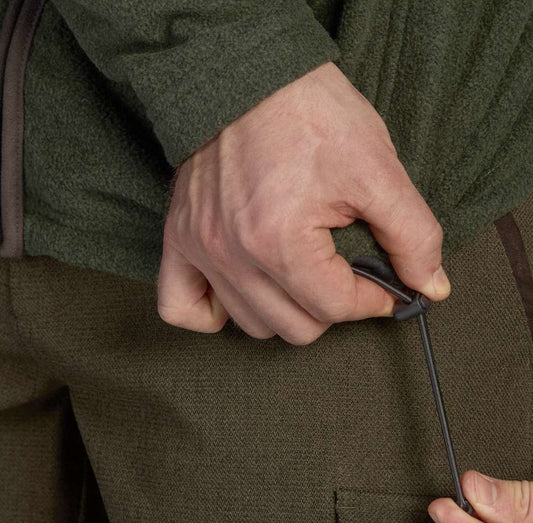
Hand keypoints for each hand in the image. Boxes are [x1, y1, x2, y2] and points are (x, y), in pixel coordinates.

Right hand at [158, 61, 450, 344]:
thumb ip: (413, 235)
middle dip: (333, 306)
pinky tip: (243, 293)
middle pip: (297, 328)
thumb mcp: (377, 168)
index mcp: (280, 240)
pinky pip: (182, 308)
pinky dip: (213, 314)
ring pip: (252, 325)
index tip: (384, 282)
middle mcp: (232, 255)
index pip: (337, 308)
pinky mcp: (178, 240)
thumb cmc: (311, 114)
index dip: (374, 299)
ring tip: (301, 274)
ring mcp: (200, 250)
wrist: (248, 75)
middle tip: (344, 273)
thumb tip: (431, 287)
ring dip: (286, 309)